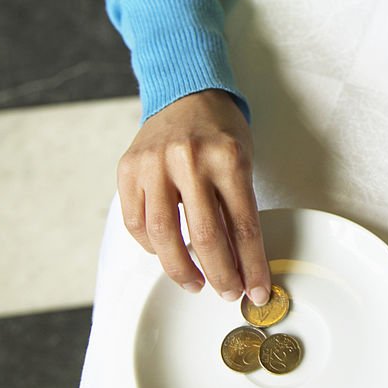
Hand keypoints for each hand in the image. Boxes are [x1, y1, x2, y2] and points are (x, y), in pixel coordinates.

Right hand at [117, 89, 270, 304]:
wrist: (186, 93)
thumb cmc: (221, 132)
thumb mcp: (242, 161)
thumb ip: (238, 207)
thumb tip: (242, 265)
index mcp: (228, 158)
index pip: (243, 227)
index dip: (252, 267)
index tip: (258, 292)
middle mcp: (189, 160)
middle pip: (206, 237)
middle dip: (221, 276)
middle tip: (229, 294)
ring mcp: (154, 164)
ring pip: (164, 236)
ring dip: (182, 270)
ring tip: (197, 284)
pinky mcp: (128, 169)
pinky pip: (136, 223)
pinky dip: (152, 247)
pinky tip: (167, 254)